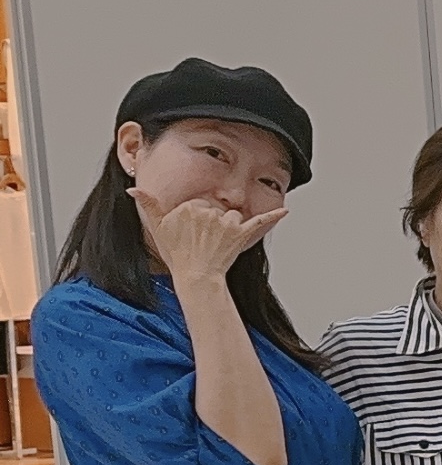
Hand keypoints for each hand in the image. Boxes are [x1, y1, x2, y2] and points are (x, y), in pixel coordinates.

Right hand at [131, 186, 284, 286]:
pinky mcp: (242, 234)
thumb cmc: (177, 254)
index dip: (196, 218)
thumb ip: (149, 204)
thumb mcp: (158, 228)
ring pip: (233, 215)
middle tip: (204, 241)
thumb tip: (134, 188)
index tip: (192, 232)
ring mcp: (227, 223)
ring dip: (230, 227)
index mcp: (190, 207)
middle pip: (217, 208)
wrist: (196, 276)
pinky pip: (260, 221)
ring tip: (219, 243)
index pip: (199, 203)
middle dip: (213, 222)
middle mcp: (209, 212)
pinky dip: (273, 216)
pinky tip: (285, 211)